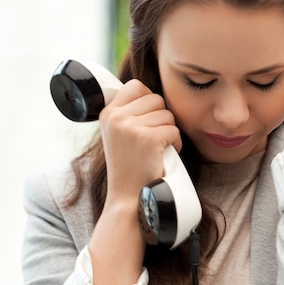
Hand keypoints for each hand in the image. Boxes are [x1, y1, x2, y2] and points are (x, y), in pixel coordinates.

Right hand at [99, 79, 181, 205]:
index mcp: (107, 113)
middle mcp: (116, 117)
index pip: (136, 86)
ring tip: (157, 149)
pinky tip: (164, 155)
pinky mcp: (149, 138)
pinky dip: (176, 143)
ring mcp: (131, 127)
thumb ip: (127, 114)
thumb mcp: (117, 135)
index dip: (148, 99)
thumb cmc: (128, 167)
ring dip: (169, 131)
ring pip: (167, 114)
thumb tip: (151, 94)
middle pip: (156, 98)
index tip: (148, 118)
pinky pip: (174, 129)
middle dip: (161, 118)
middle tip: (153, 139)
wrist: (128, 198)